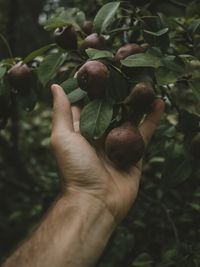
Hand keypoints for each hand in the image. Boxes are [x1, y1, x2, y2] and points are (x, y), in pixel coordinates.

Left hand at [50, 84, 164, 222]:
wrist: (96, 202)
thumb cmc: (75, 169)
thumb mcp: (62, 137)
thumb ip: (61, 112)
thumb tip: (54, 86)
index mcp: (82, 131)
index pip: (87, 104)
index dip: (92, 89)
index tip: (100, 70)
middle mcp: (100, 136)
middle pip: (111, 110)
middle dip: (118, 93)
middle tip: (128, 74)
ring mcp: (118, 145)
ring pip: (130, 119)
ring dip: (138, 104)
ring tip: (146, 85)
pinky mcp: (134, 154)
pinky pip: (144, 134)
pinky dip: (152, 120)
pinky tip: (158, 104)